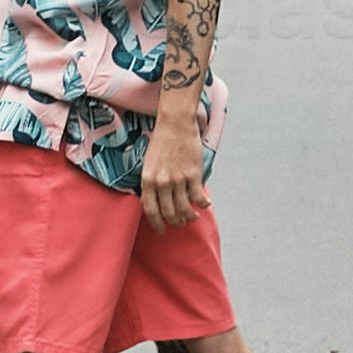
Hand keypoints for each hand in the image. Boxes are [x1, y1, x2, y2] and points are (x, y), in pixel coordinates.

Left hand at [140, 97, 209, 238]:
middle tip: (179, 223)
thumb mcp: (148, 164)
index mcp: (148, 180)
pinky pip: (198, 197)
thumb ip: (151, 183)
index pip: (150, 210)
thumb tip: (154, 201)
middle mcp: (162, 183)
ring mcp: (178, 179)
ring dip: (189, 216)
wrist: (175, 123)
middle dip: (175, 222)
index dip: (156, 223)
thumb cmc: (161, 142)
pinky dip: (203, 204)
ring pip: (184, 209)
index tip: (161, 230)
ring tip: (192, 216)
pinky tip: (205, 204)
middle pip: (169, 213)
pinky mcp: (193, 174)